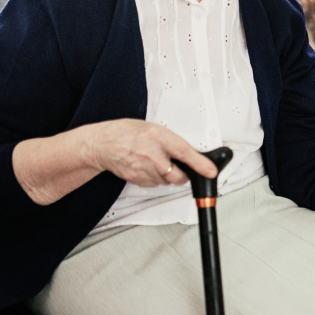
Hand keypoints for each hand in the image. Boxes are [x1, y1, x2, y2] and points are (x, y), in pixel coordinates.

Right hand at [83, 119, 217, 188]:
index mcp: (159, 137)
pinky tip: (146, 167)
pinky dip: (154, 179)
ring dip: (166, 177)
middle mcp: (151, 153)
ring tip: (156, 163)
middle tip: (180, 169)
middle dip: (182, 175)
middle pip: (177, 176)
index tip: (211, 171)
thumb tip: (192, 155)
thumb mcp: (155, 130)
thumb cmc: (129, 133)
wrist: (103, 143)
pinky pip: (154, 185)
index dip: (201, 164)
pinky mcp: (136, 178)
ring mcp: (143, 168)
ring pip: (166, 182)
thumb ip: (172, 142)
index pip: (185, 152)